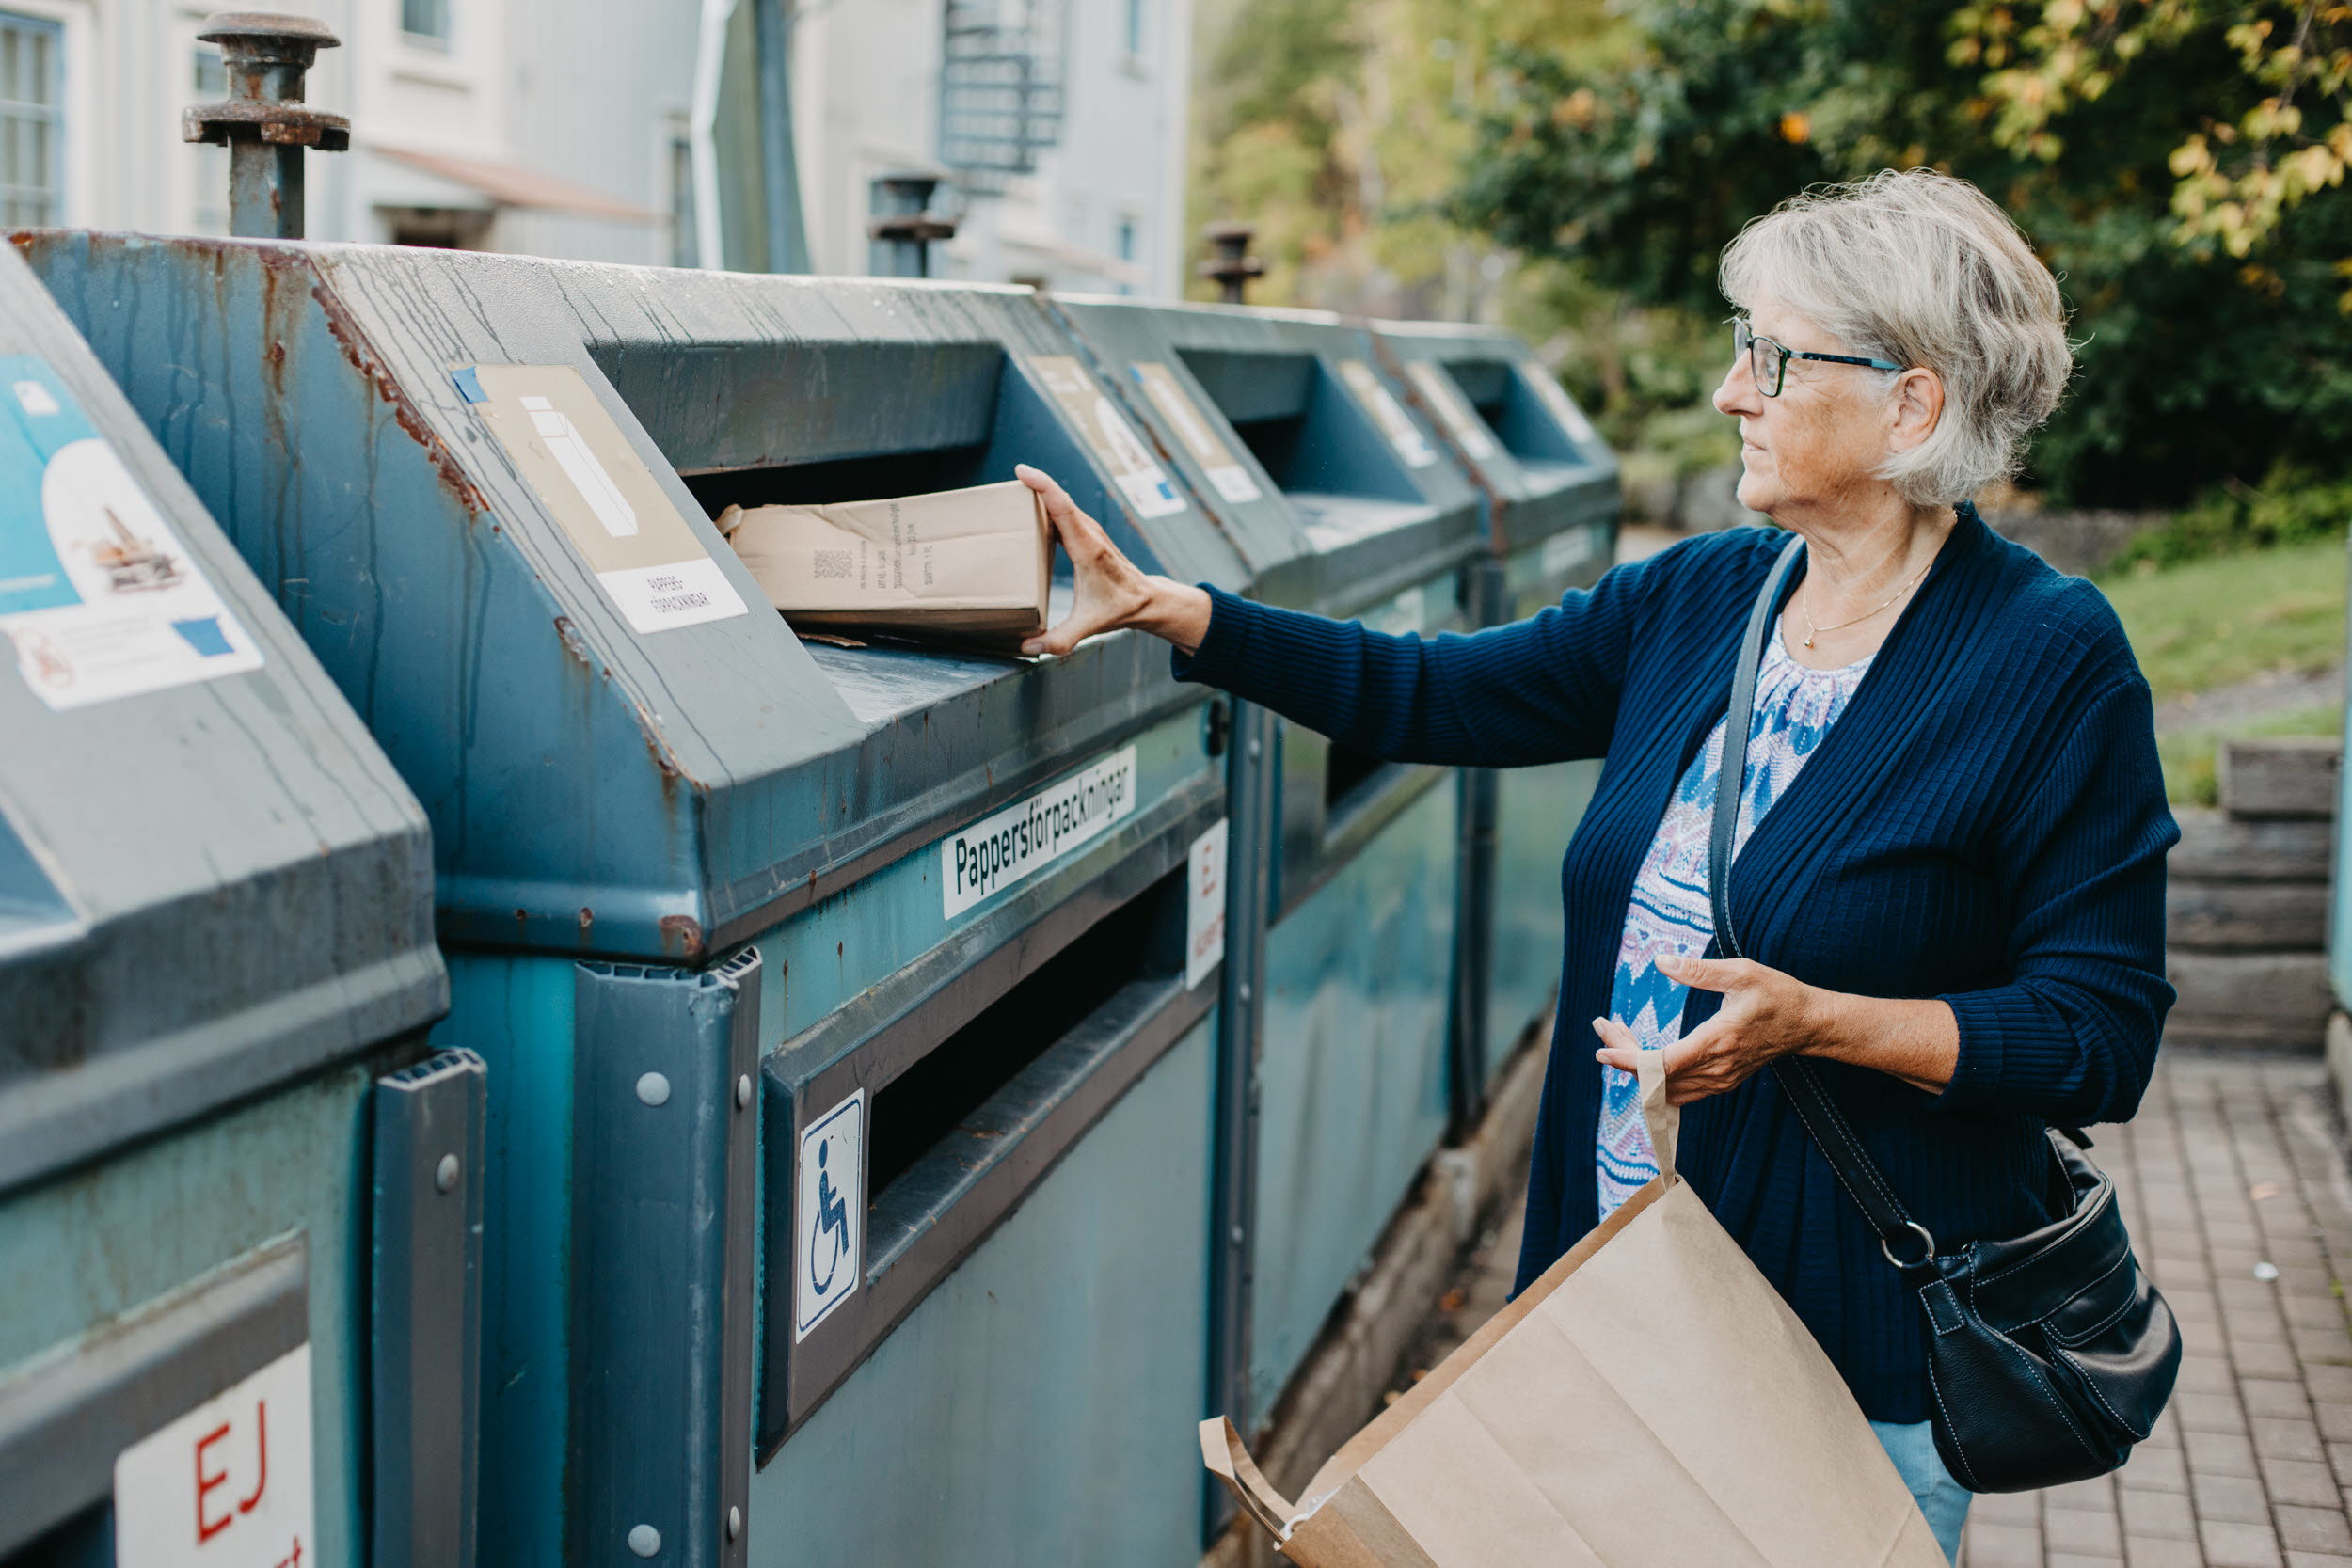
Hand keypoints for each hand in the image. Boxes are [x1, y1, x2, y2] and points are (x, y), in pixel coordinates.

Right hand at [1014, 464, 1212, 656]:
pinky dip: (1049, 504)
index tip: (1023, 471)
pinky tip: (1032, 510)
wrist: (1146, 600)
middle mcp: (1090, 533)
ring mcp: (1090, 531)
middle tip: (1008, 480)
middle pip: (1060, 499)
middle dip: (1036, 484)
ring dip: (1042, 493)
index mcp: (1088, 548)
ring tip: (1014, 490)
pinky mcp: (1088, 535)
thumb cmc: (1119, 608)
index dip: (1043, 486)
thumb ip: (1059, 639)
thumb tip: (1028, 649)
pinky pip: (1065, 512)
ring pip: (1063, 503)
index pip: (1063, 508)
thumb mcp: (1089, 626)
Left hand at [1591, 954, 1823, 1105]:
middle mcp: (1717, 1068)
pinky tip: (1641, 1053)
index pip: (1663, 1064)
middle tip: (1603, 1025)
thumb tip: (1662, 962)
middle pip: (1657, 1076)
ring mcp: (1720, 1080)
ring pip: (1665, 1087)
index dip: (1630, 1060)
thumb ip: (1699, 970)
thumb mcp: (1740, 972)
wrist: (1808, 1024)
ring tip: (1616, 1033)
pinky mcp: (1721, 1081)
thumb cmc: (1777, 995)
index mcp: (1718, 1041)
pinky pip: (1679, 1090)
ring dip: (1637, 1065)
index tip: (1602, 1050)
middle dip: (1624, 1053)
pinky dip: (1654, 1075)